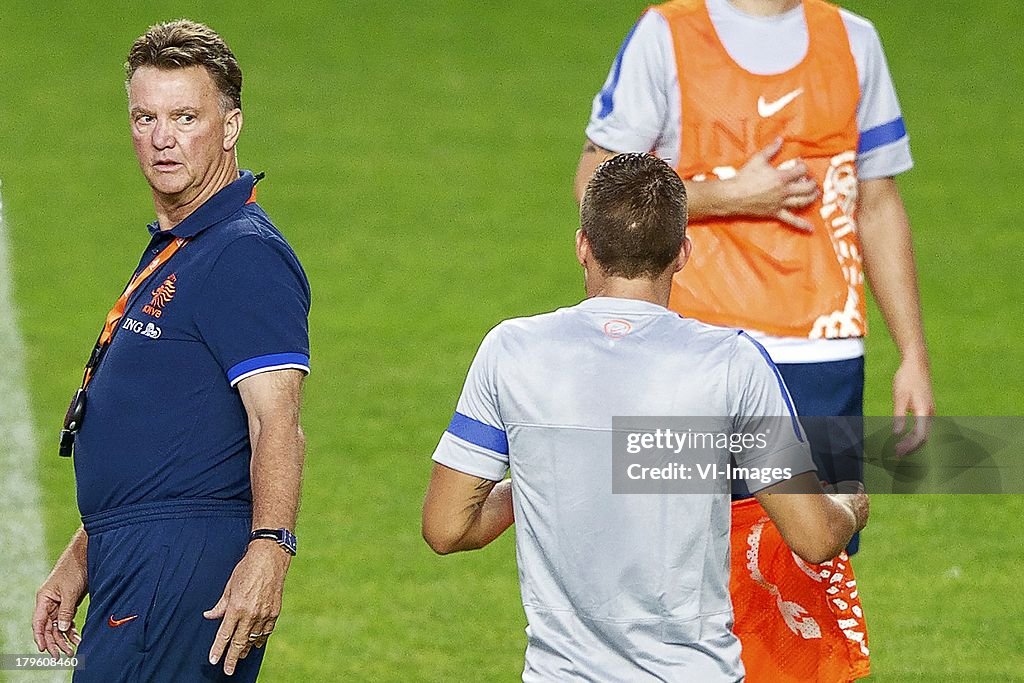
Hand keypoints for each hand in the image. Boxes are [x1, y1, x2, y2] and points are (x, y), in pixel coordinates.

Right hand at [33, 559, 86, 656]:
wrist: (86, 556)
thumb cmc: (75, 569)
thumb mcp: (70, 591)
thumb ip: (66, 611)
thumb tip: (63, 629)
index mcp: (44, 599)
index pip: (38, 623)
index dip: (40, 637)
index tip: (44, 649)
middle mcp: (49, 603)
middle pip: (48, 627)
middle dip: (55, 642)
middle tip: (63, 655)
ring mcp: (59, 604)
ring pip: (58, 626)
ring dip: (64, 638)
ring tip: (72, 650)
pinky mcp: (70, 603)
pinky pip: (67, 620)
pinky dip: (71, 630)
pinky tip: (77, 638)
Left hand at [204, 541, 289, 675]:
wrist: (270, 558)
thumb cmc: (247, 569)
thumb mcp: (229, 586)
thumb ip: (220, 605)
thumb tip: (209, 616)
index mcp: (236, 607)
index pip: (224, 635)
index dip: (218, 649)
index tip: (214, 660)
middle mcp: (251, 614)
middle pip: (239, 642)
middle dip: (232, 658)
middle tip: (227, 670)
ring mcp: (264, 614)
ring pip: (253, 639)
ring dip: (245, 649)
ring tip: (240, 657)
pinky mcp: (275, 612)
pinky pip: (266, 632)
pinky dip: (260, 639)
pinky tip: (256, 644)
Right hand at [729, 137, 818, 230]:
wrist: (733, 195)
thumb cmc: (744, 177)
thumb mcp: (758, 159)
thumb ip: (771, 149)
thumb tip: (780, 139)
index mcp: (781, 177)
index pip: (801, 171)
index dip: (803, 166)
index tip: (799, 164)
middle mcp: (784, 191)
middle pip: (807, 188)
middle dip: (812, 183)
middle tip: (811, 181)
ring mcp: (781, 203)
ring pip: (803, 202)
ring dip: (812, 198)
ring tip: (816, 195)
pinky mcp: (776, 213)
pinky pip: (791, 220)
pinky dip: (802, 225)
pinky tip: (811, 229)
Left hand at [892, 357, 934, 456]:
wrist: (916, 363)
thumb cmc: (907, 378)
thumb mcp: (899, 397)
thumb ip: (899, 416)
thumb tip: (897, 433)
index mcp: (924, 411)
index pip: (919, 436)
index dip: (909, 446)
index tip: (898, 452)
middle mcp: (930, 413)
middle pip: (923, 437)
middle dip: (911, 447)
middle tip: (896, 454)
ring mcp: (929, 411)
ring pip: (923, 432)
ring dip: (911, 442)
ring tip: (897, 448)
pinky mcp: (926, 408)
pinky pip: (922, 426)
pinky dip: (913, 434)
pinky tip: (903, 436)